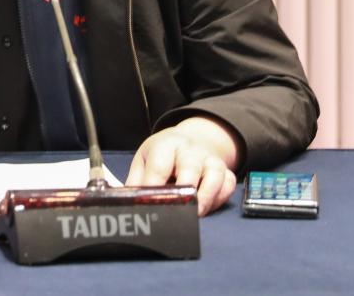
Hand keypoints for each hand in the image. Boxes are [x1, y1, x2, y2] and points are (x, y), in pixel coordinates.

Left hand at [125, 117, 239, 215]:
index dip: (154, 186)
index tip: (149, 204)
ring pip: (214, 176)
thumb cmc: (165, 154)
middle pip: (189, 168)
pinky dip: (219, 198)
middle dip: (183, 192)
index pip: (159, 166)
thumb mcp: (145, 159)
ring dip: (205, 198)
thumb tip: (125, 203)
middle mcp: (190, 150)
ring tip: (195, 214)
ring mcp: (209, 159)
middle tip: (176, 212)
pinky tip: (208, 206)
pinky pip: (227, 185)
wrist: (193, 138)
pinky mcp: (225, 170)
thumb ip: (136, 181)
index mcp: (166, 145)